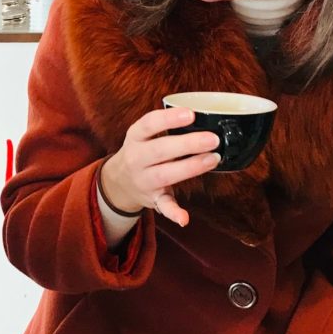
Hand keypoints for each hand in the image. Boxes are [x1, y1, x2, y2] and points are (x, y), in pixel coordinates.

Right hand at [99, 107, 219, 229]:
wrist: (119, 182)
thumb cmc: (142, 151)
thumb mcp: (144, 134)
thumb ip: (166, 125)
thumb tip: (205, 115)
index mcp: (135, 137)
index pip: (148, 124)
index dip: (169, 118)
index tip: (191, 114)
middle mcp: (136, 158)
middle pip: (160, 150)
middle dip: (187, 144)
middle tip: (213, 139)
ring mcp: (144, 180)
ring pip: (165, 175)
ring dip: (190, 167)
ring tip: (213, 159)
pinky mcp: (153, 199)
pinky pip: (163, 206)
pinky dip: (174, 213)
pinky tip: (185, 218)